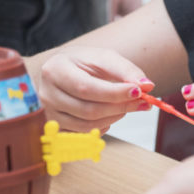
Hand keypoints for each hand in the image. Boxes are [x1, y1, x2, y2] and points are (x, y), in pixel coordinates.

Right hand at [34, 46, 155, 131]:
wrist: (62, 72)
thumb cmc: (83, 63)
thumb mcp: (104, 58)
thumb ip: (126, 70)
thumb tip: (147, 85)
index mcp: (55, 70)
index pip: (87, 88)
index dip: (115, 93)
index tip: (139, 91)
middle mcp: (47, 94)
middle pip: (88, 110)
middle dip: (120, 107)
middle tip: (142, 102)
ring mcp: (49, 114)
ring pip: (88, 126)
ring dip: (114, 118)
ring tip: (126, 105)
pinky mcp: (56, 128)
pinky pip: (84, 135)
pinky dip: (103, 126)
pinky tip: (110, 113)